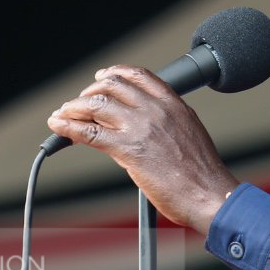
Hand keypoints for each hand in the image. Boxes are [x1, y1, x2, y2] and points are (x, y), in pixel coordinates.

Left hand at [46, 66, 239, 232]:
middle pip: (112, 86)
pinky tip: (58, 126)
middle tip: (79, 102)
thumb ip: (168, 122)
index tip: (102, 77)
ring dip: (73, 107)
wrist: (210, 195)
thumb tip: (145, 126)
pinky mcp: (128, 149)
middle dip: (90, 91)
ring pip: (96, 104)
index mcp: (173, 104)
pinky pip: (89, 132)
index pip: (139, 76)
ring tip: (63, 114)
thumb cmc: (202, 174)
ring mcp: (141, 127)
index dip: (115, 74)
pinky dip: (68, 126)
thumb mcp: (189, 133)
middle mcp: (156, 109)